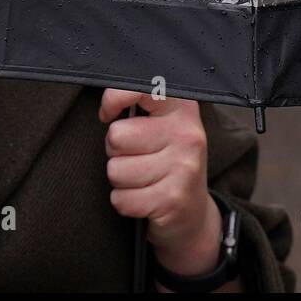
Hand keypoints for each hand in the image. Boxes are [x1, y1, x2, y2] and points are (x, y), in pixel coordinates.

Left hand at [98, 89, 229, 284]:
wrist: (193, 213)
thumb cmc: (168, 162)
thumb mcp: (163, 125)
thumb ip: (139, 106)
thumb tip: (106, 107)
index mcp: (182, 108)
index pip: (139, 87)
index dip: (114, 99)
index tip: (108, 113)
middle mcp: (187, 134)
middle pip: (116, 136)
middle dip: (116, 152)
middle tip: (137, 157)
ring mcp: (183, 167)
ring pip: (115, 170)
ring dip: (121, 180)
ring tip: (143, 179)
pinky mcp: (172, 199)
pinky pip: (121, 199)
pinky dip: (125, 203)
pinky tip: (145, 199)